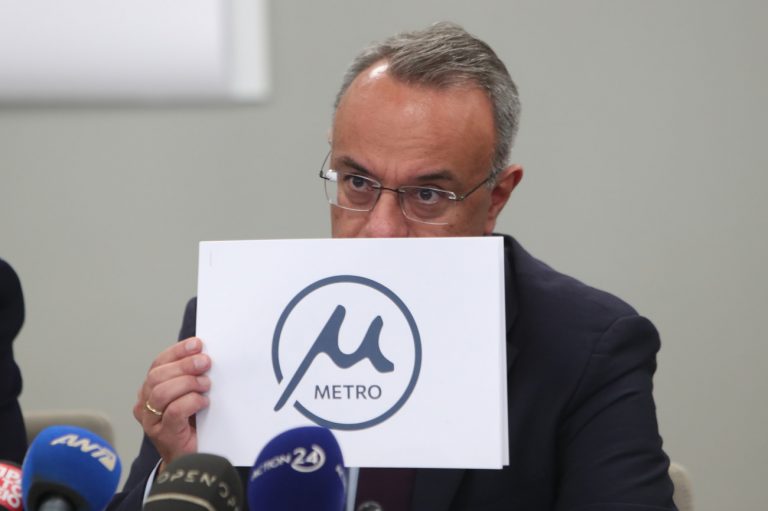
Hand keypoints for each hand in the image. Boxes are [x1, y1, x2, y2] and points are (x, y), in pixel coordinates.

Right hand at [133, 337, 210, 468]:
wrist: (192, 460)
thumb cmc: (193, 424)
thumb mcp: (190, 394)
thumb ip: (191, 377)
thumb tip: (204, 354)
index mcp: (150, 390)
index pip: (158, 364)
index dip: (177, 352)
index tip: (197, 344)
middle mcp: (145, 404)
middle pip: (157, 376)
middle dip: (184, 365)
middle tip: (206, 363)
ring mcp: (151, 421)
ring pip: (162, 392)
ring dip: (188, 383)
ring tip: (206, 385)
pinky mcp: (163, 434)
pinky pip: (174, 411)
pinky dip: (191, 402)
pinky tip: (204, 403)